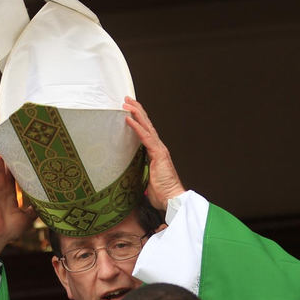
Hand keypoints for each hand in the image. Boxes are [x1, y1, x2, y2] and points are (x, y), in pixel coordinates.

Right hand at [0, 140, 35, 256]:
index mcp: (9, 189)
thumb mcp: (29, 216)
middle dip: (8, 148)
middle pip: (3, 160)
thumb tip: (50, 203)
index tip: (29, 149)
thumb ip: (36, 207)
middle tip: (16, 135)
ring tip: (2, 135)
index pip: (15, 169)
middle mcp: (0, 183)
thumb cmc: (10, 229)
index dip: (20, 159)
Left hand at [123, 96, 184, 210]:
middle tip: (126, 100)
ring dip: (136, 113)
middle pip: (147, 124)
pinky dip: (137, 126)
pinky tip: (129, 118)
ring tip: (126, 103)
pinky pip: (145, 137)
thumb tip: (129, 175)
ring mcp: (160, 150)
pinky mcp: (158, 154)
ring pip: (147, 126)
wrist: (173, 200)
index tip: (129, 112)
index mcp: (156, 153)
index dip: (139, 121)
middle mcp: (159, 148)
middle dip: (137, 111)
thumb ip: (140, 173)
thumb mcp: (147, 180)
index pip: (146, 132)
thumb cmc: (162, 194)